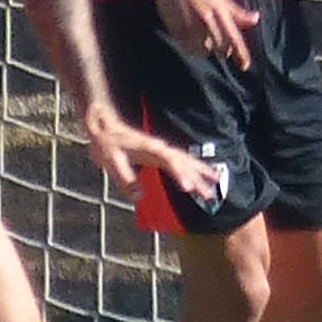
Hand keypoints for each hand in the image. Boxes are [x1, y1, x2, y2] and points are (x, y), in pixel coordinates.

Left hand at [87, 104, 225, 213]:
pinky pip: (180, 161)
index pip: (171, 161)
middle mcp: (160, 148)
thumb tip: (139, 197)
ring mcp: (161, 151)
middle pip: (184, 162)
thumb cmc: (107, 142)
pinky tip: (199, 176)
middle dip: (198, 177)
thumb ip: (125, 178)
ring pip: (186, 161)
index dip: (181, 174)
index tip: (188, 188)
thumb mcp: (111, 160)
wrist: (105, 125)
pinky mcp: (159, 155)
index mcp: (151, 148)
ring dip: (200, 172)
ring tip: (216, 183)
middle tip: (208, 194)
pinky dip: (193, 168)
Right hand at [149, 0, 253, 62]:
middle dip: (224, 50)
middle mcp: (207, 21)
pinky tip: (194, 40)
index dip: (241, 54)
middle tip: (224, 48)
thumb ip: (237, 12)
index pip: (234, 38)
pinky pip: (190, 49)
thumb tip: (256, 19)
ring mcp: (192, 28)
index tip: (244, 66)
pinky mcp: (178, 32)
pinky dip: (195, 48)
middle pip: (220, 48)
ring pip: (205, 50)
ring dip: (209, 49)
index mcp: (220, 11)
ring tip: (207, 39)